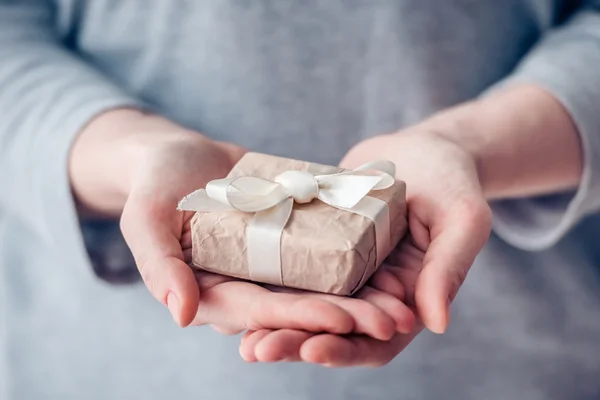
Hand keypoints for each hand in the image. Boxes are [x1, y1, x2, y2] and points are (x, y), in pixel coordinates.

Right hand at [69, 109, 413, 338]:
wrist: (179, 155)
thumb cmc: (155, 184)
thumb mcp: (146, 218)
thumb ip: (159, 265)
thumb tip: (181, 314)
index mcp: (211, 293)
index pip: (260, 311)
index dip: (301, 316)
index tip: (343, 319)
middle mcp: (245, 287)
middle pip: (299, 307)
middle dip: (345, 318)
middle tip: (392, 320)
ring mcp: (268, 266)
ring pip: (318, 288)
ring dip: (360, 300)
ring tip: (401, 304)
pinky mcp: (287, 242)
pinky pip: (322, 254)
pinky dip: (354, 261)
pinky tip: (391, 264)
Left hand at [238, 128, 491, 364]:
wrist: (421, 148)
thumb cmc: (452, 181)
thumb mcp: (461, 220)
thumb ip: (449, 269)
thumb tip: (435, 323)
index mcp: (407, 299)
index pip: (376, 339)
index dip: (345, 349)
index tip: (312, 349)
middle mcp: (371, 293)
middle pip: (332, 330)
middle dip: (295, 342)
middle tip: (256, 350)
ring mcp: (344, 270)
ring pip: (307, 305)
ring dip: (274, 323)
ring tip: (238, 337)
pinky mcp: (321, 244)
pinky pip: (294, 266)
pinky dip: (269, 281)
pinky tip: (235, 285)